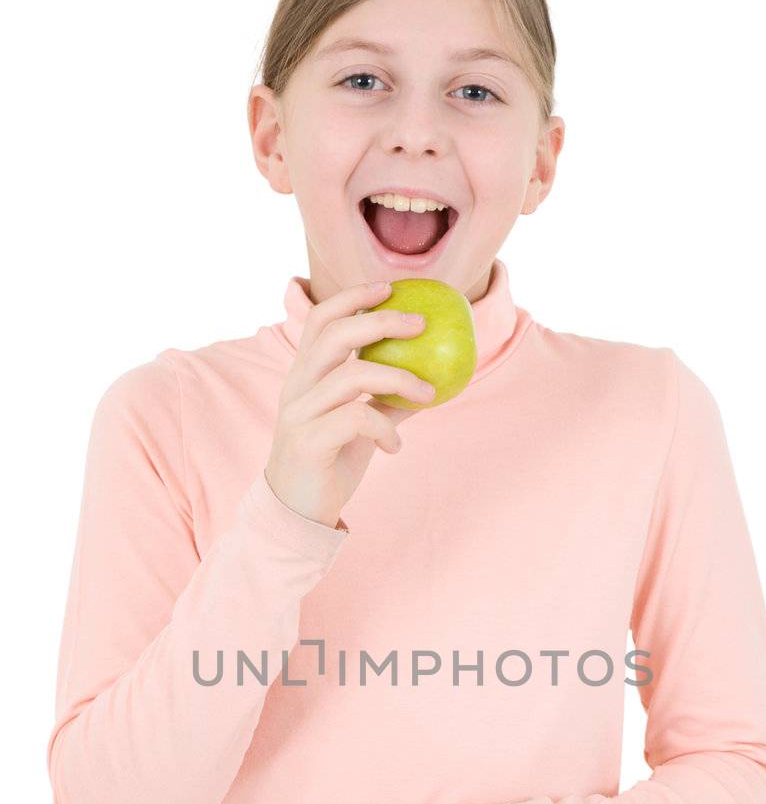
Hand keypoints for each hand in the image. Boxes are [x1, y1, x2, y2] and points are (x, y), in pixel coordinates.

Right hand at [264, 280, 436, 528]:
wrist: (297, 514)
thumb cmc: (330, 465)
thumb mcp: (360, 427)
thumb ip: (385, 400)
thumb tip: (430, 379)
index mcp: (304, 375)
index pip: (320, 319)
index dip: (353, 296)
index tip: (389, 289)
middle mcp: (296, 388)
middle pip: (334, 334)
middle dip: (381, 321)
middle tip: (421, 324)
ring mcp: (298, 414)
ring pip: (351, 376)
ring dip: (400, 380)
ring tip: (427, 394)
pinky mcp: (307, 442)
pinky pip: (356, 419)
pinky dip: (385, 428)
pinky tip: (395, 447)